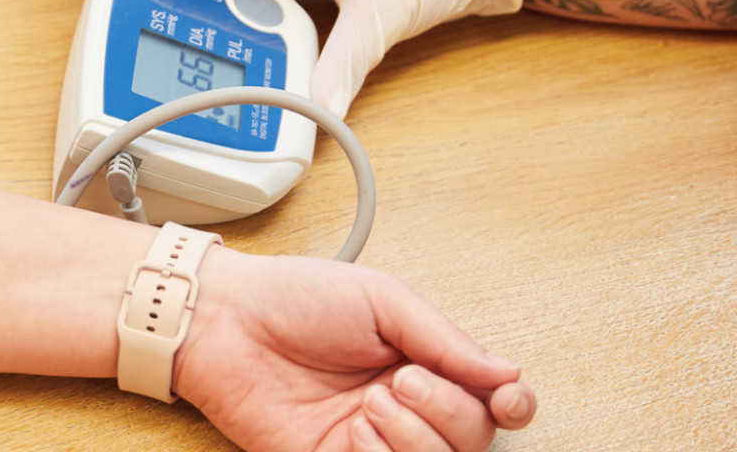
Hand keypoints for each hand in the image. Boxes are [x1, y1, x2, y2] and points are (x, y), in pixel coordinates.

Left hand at [177, 249, 534, 450]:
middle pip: (473, 439)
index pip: (490, 401)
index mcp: (423, 362)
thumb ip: (445, 340)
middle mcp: (404, 408)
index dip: (513, 406)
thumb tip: (507, 373)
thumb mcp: (383, 301)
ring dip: (416, 437)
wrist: (223, 322)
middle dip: (449, 412)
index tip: (508, 398)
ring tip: (373, 401)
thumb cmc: (295, 299)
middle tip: (402, 381)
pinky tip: (358, 430)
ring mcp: (369, 442)